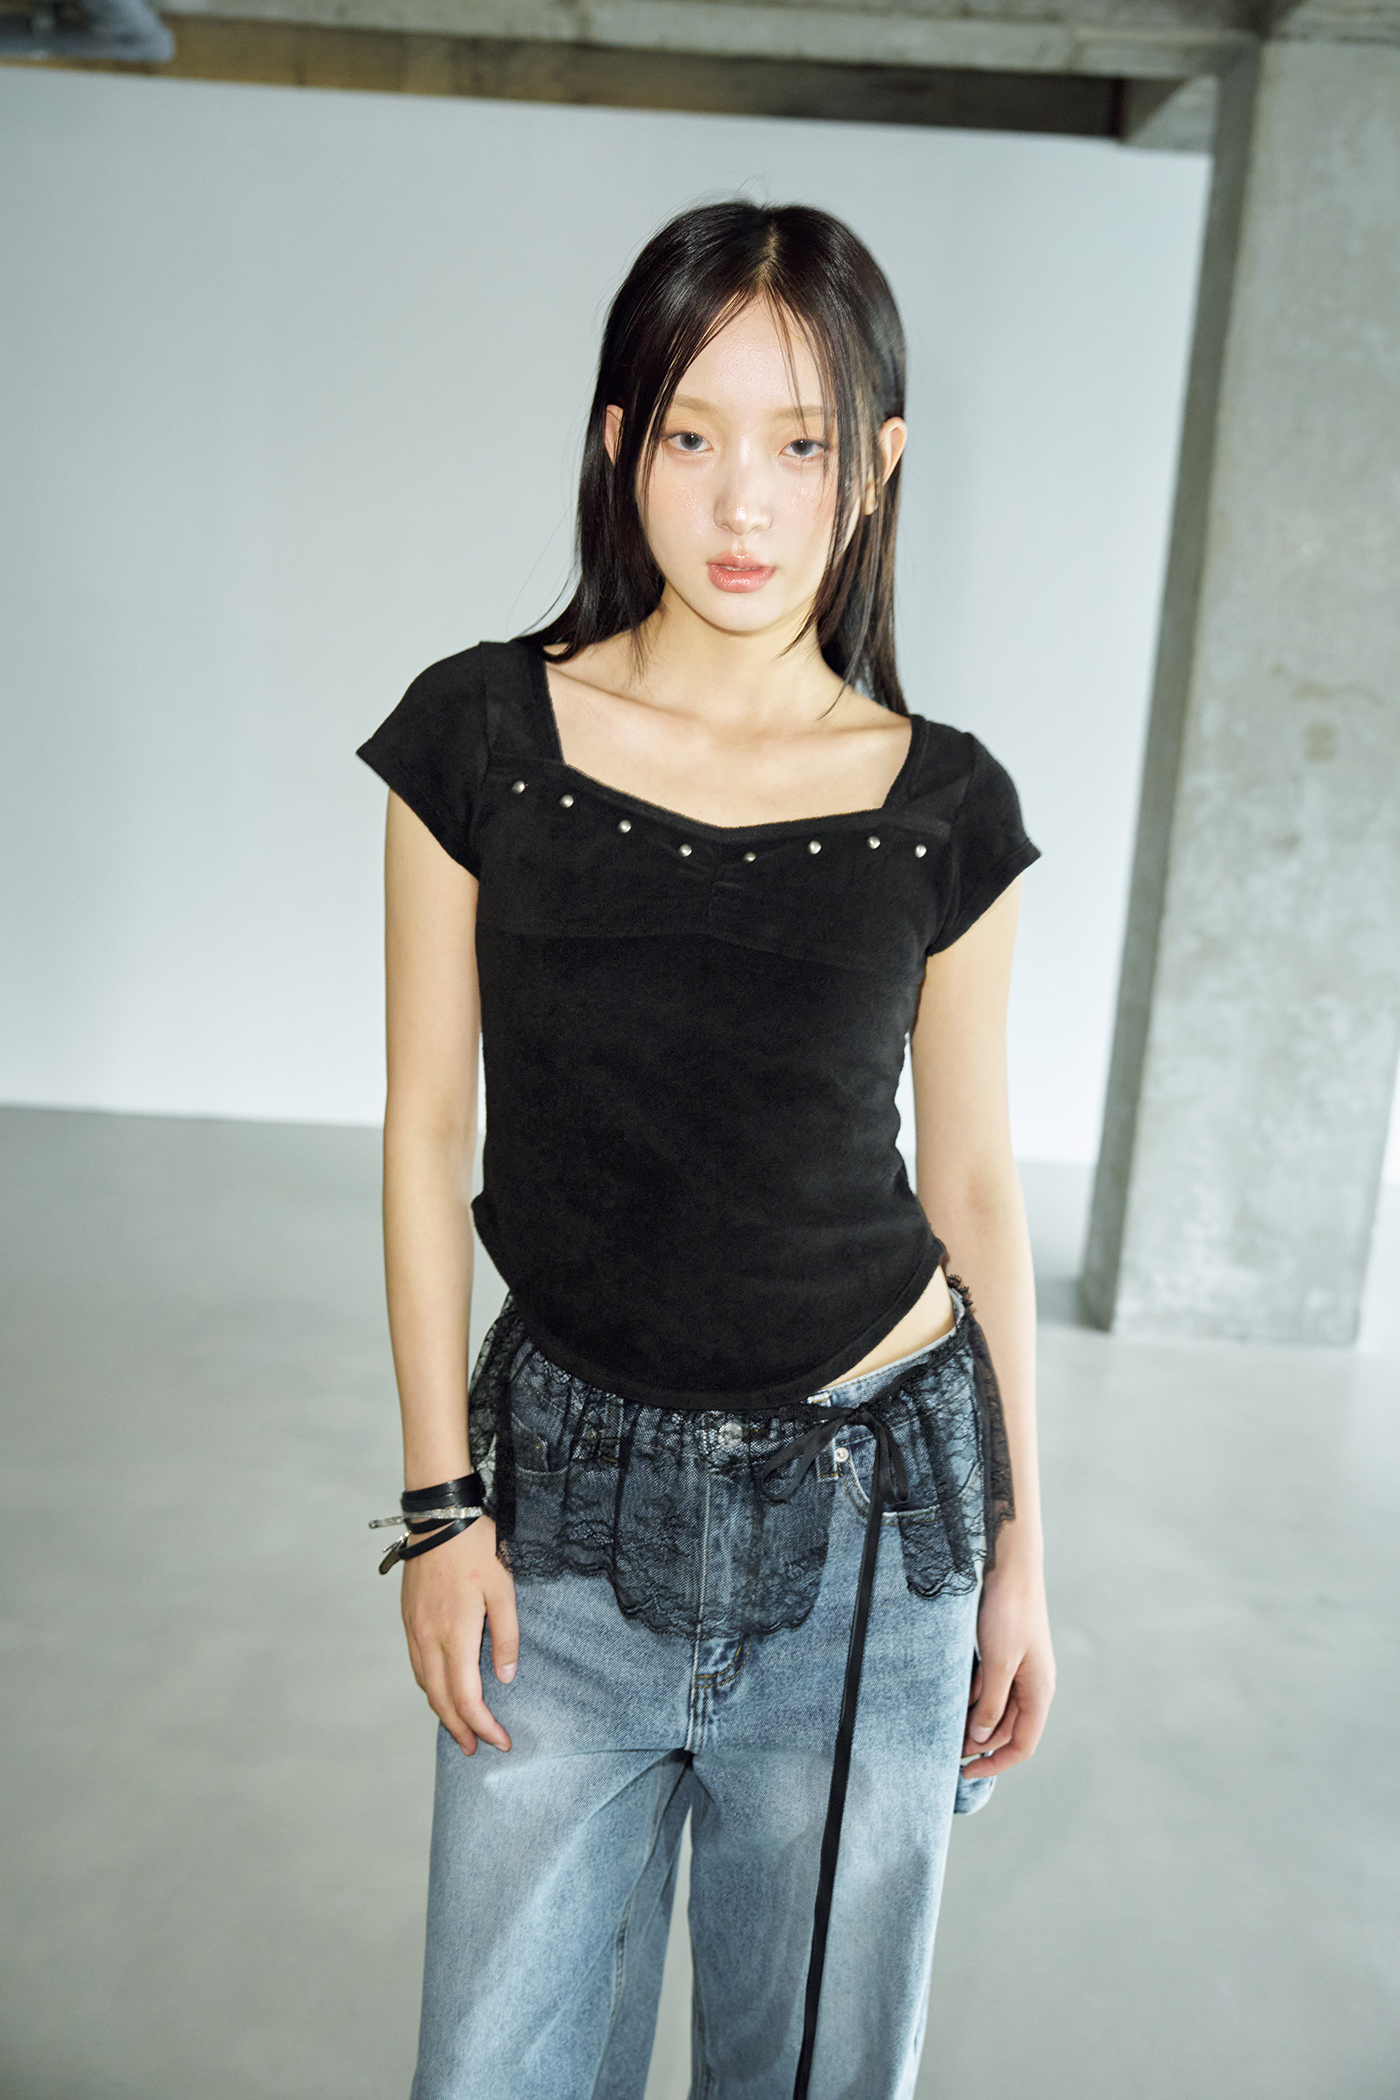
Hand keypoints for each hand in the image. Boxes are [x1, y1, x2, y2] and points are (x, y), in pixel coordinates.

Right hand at [400, 1515, 518, 1754]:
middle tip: (477, 1749)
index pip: (467, 1698)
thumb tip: (506, 1677)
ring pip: (424, 1685)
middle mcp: (429, 1639)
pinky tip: (440, 1688)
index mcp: (456, 1635)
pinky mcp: (408, 1619)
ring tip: (460, 1726)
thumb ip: (506, 1636)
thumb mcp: (504, 1589)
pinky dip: (429, 1687)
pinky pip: (416, 1665)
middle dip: (460, 1729)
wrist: (439, 1517)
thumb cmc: (477, 1548)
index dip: (483, 1726)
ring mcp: (414, 1630)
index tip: (501, 1741)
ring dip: (442, 1711)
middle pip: (440, 1700)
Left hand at [960, 1540, 1054, 1778]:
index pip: (1022, 1745)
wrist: (1010, 1567)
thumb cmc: (1010, 1613)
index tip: (966, 1772)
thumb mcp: (998, 1663)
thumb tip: (982, 1740)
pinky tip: (951, 1697)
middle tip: (945, 1749)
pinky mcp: (1004, 1655)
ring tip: (945, 1727)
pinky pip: (988, 1686)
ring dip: (973, 1720)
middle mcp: (1031, 1685)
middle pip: (1006, 1729)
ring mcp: (1018, 1670)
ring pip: (995, 1709)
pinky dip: (971, 1696)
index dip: (996, 1763)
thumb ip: (991, 1704)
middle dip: (979, 1743)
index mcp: (1039, 1692)